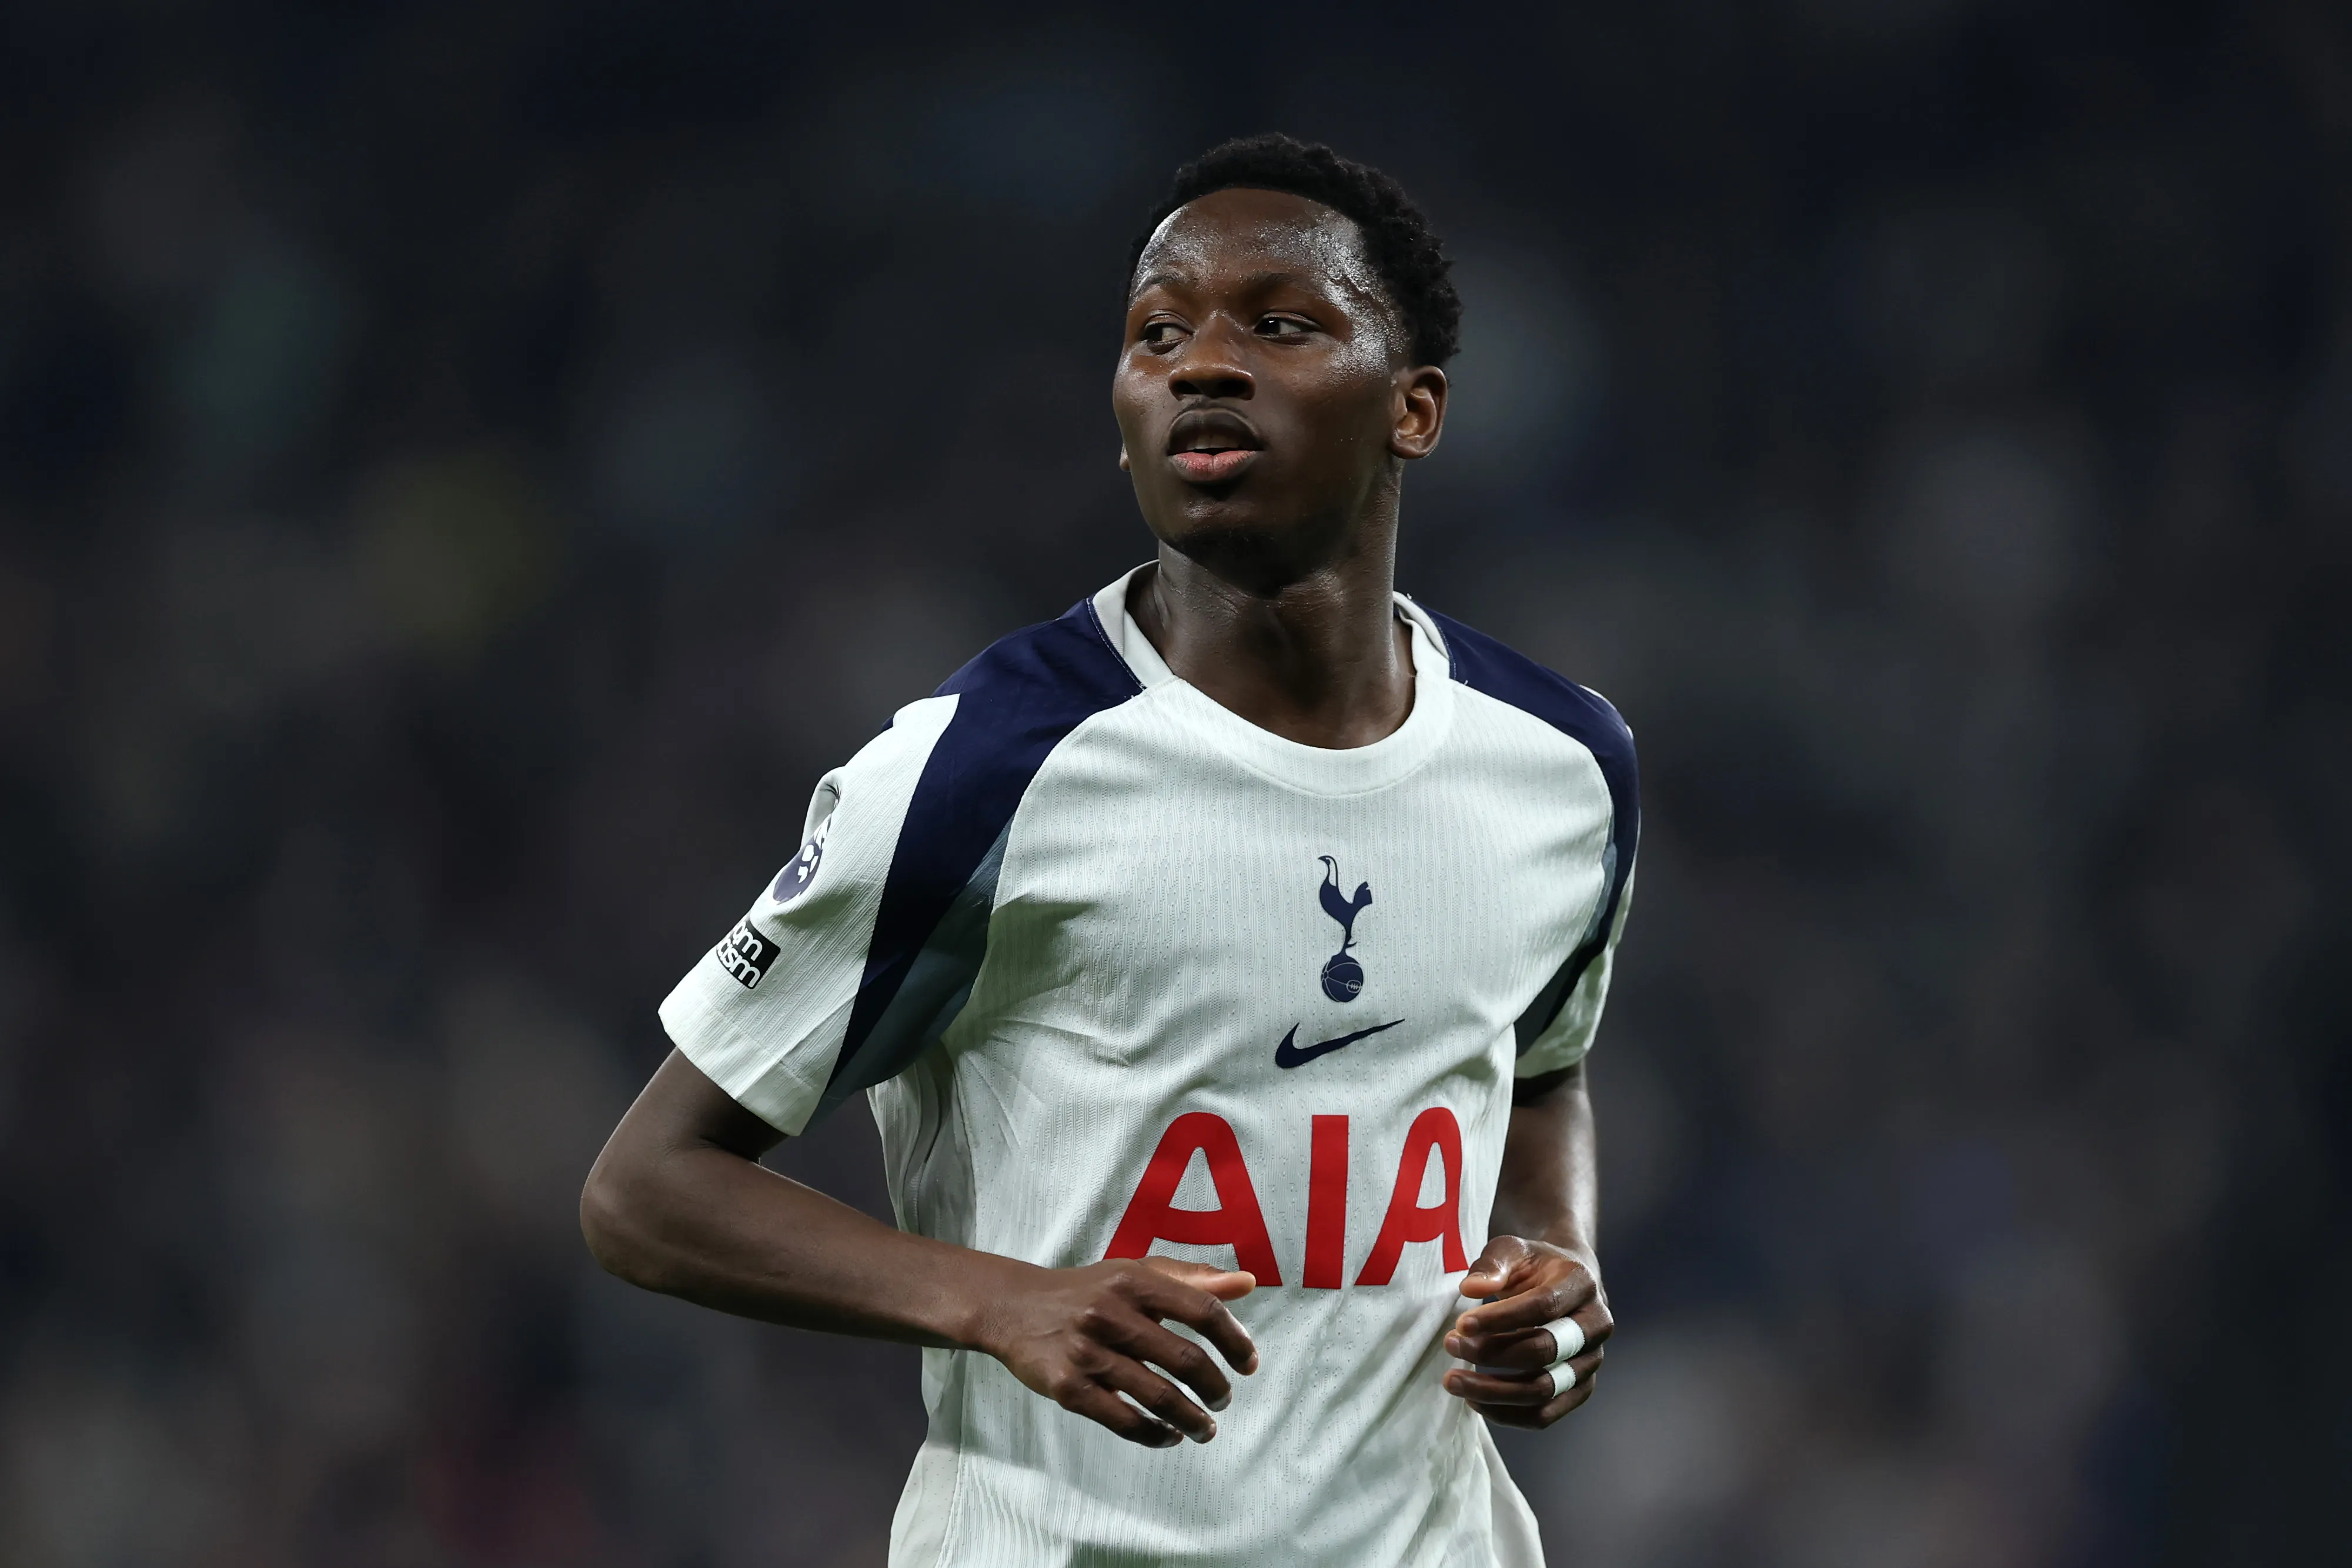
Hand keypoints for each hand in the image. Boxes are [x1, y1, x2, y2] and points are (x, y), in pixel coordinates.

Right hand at [972, 1256, 1258, 1447]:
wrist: (1014, 1308)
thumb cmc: (1088, 1291)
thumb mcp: (1135, 1273)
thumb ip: (1191, 1278)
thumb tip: (1248, 1283)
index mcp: (1134, 1280)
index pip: (1202, 1309)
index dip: (1235, 1340)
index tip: (1249, 1364)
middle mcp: (1111, 1313)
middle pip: (1186, 1359)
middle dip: (1216, 1387)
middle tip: (1224, 1400)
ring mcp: (1087, 1352)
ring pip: (1159, 1397)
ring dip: (1193, 1420)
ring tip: (1205, 1429)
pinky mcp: (1067, 1387)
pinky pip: (1124, 1421)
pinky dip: (1155, 1434)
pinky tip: (1168, 1435)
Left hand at [1441, 1235, 1610, 1428]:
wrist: (1564, 1282)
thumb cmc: (1533, 1265)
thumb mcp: (1511, 1250)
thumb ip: (1492, 1265)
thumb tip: (1471, 1289)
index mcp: (1581, 1283)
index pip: (1543, 1307)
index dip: (1501, 1319)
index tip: (1460, 1325)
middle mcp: (1595, 1325)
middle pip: (1544, 1351)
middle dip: (1491, 1353)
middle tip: (1450, 1345)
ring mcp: (1591, 1361)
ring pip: (1545, 1390)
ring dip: (1494, 1392)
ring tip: (1453, 1381)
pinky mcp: (1580, 1389)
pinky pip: (1545, 1414)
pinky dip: (1507, 1413)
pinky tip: (1474, 1400)